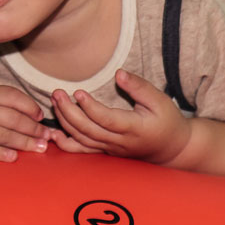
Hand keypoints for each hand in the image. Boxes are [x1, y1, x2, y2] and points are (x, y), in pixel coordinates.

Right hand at [0, 82, 51, 161]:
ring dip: (24, 143)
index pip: (13, 97)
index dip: (30, 107)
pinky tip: (12, 158)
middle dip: (33, 129)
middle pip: (12, 118)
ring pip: (2, 135)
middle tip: (48, 138)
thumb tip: (28, 108)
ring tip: (39, 149)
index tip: (41, 117)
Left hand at [50, 69, 190, 163]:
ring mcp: (110, 149)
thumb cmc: (166, 121)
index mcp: (134, 128)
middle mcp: (119, 142)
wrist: (171, 149)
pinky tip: (53, 134)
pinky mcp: (105, 151)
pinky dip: (66, 144)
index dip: (90, 108)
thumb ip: (139, 87)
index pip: (107, 120)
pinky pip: (82, 151)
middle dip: (69, 112)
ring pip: (82, 139)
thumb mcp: (160, 100)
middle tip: (57, 93)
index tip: (77, 92)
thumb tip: (119, 73)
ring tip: (55, 101)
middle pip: (88, 130)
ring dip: (65, 122)